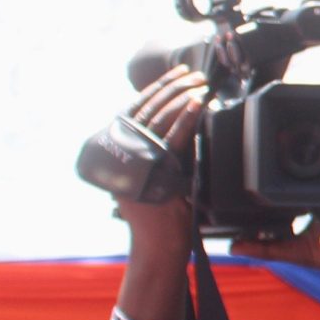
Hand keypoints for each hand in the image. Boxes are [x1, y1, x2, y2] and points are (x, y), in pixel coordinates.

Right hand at [111, 66, 208, 319]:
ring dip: (181, 97)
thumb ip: (161, 152)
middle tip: (193, 73)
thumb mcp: (156, 176)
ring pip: (160, 120)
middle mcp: (125, 155)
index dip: (157, 88)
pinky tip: (197, 103)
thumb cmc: (164, 214)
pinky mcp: (155, 172)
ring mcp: (138, 163)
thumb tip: (182, 121)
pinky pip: (172, 139)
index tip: (177, 72)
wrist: (161, 246)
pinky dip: (185, 119)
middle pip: (149, 110)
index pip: (137, 110)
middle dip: (173, 87)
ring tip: (198, 82)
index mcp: (121, 152)